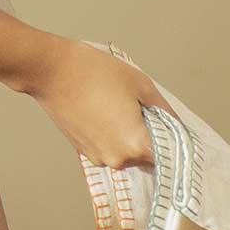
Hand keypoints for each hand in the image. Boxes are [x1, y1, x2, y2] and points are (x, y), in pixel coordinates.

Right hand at [20, 39, 164, 166]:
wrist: (51, 70)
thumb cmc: (93, 73)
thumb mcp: (141, 85)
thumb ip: (165, 110)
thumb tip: (177, 125)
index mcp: (136, 145)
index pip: (168, 157)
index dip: (172, 144)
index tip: (171, 132)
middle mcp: (119, 159)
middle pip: (147, 158)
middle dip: (149, 138)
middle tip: (141, 111)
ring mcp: (100, 159)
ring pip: (127, 154)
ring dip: (129, 138)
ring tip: (118, 109)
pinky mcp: (85, 154)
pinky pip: (109, 150)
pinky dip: (112, 137)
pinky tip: (104, 114)